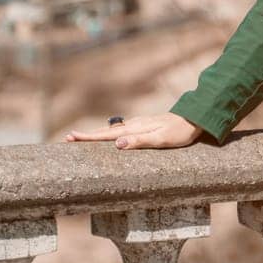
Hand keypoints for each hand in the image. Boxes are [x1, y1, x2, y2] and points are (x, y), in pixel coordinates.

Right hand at [63, 112, 204, 149]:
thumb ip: (140, 142)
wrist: (195, 119)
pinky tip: (108, 137)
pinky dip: (108, 134)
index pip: (107, 135)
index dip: (88, 137)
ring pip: (112, 130)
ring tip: (82, 138)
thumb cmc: (179, 132)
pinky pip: (121, 130)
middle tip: (68, 138)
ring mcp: (138, 124)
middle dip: (87, 135)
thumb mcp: (161, 139)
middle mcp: (134, 124)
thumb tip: (117, 144)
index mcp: (135, 128)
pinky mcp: (143, 126)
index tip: (71, 137)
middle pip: (105, 131)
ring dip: (96, 134)